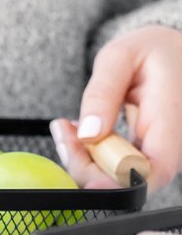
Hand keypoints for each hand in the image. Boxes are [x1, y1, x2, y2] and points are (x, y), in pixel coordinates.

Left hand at [49, 25, 181, 191]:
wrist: (170, 52)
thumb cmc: (151, 50)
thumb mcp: (120, 56)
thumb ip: (102, 93)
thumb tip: (89, 134)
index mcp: (172, 115)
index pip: (153, 169)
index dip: (120, 184)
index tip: (86, 181)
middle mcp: (171, 142)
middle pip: (127, 179)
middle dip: (85, 165)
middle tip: (63, 131)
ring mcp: (159, 151)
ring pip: (117, 176)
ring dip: (84, 159)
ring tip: (67, 127)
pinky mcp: (146, 154)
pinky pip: (116, 167)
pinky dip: (92, 154)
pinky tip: (80, 132)